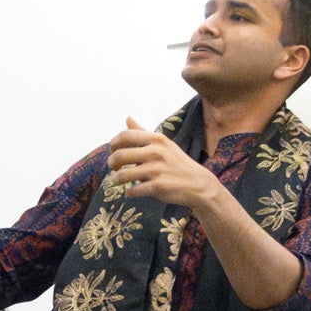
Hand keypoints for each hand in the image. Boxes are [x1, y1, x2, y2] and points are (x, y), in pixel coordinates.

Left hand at [107, 118, 222, 210]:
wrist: (198, 184)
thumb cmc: (176, 163)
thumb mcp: (162, 144)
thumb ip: (142, 133)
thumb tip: (127, 118)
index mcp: (156, 139)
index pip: (125, 136)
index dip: (113, 144)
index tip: (112, 151)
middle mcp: (156, 152)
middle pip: (119, 155)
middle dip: (111, 163)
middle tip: (114, 168)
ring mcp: (157, 169)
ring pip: (122, 175)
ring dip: (116, 179)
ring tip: (119, 180)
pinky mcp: (158, 186)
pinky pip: (132, 190)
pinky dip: (129, 192)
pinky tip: (132, 191)